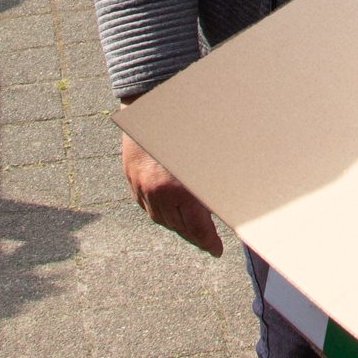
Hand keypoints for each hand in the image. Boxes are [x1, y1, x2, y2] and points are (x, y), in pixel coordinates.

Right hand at [122, 132, 221, 255]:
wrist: (151, 106)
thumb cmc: (187, 130)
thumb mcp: (206, 159)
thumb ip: (212, 186)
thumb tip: (226, 205)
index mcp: (180, 189)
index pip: (197, 227)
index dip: (208, 242)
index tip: (216, 251)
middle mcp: (158, 192)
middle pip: (178, 226)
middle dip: (194, 236)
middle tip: (207, 242)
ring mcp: (141, 187)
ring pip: (161, 219)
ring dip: (177, 226)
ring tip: (191, 229)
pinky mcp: (131, 180)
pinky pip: (147, 206)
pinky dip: (161, 213)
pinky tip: (172, 212)